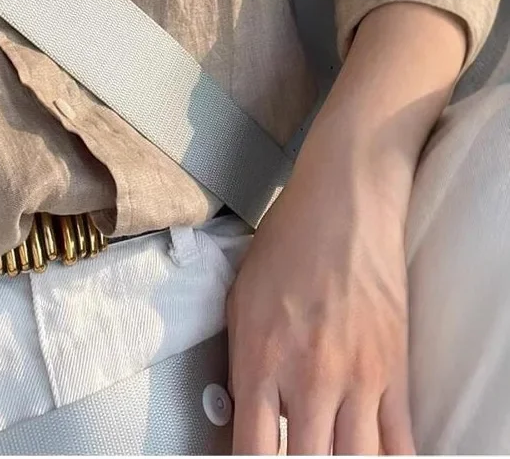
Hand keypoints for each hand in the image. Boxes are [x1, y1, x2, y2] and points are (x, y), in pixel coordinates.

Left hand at [226, 144, 414, 454]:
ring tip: (327, 452)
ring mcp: (357, 379)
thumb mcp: (240, 299)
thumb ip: (240, 361)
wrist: (342, 206)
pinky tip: (369, 457)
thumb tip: (242, 411)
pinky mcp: (394, 373)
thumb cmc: (285, 244)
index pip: (251, 450)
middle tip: (291, 456)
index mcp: (260, 358)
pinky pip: (399, 444)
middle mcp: (308, 377)